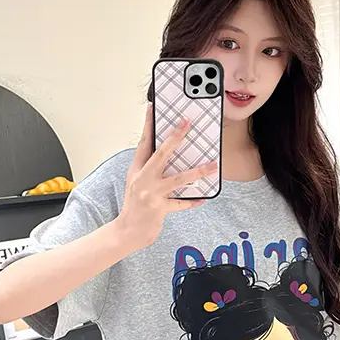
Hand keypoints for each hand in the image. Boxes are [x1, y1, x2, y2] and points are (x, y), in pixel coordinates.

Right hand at [115, 104, 217, 250]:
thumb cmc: (135, 206)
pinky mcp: (159, 208)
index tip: (152, 107)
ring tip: (213, 166)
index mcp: (137, 170)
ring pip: (178, 178)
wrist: (126, 231)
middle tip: (187, 124)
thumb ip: (150, 170)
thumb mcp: (137, 183)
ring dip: (198, 172)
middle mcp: (143, 178)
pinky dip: (193, 201)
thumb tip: (170, 156)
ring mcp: (151, 193)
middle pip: (161, 154)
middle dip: (175, 138)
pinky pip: (181, 203)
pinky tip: (203, 198)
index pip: (143, 143)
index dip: (148, 125)